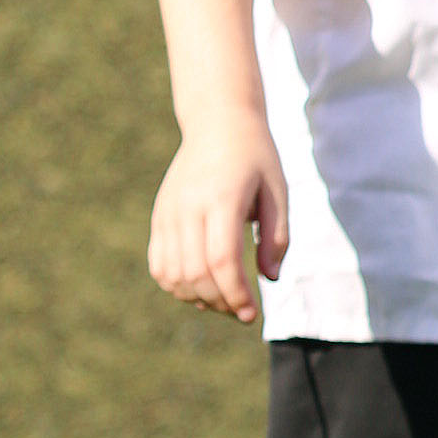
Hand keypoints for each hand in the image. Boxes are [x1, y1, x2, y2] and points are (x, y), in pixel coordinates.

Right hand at [148, 108, 289, 321]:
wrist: (218, 124)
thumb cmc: (256, 159)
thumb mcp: (278, 192)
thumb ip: (277, 237)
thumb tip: (270, 279)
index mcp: (222, 199)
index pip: (222, 260)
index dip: (236, 294)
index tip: (251, 313)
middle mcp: (189, 207)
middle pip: (196, 273)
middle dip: (221, 301)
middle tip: (242, 312)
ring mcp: (169, 213)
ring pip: (172, 274)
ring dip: (198, 298)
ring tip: (224, 300)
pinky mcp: (159, 217)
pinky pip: (159, 265)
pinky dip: (177, 285)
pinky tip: (201, 288)